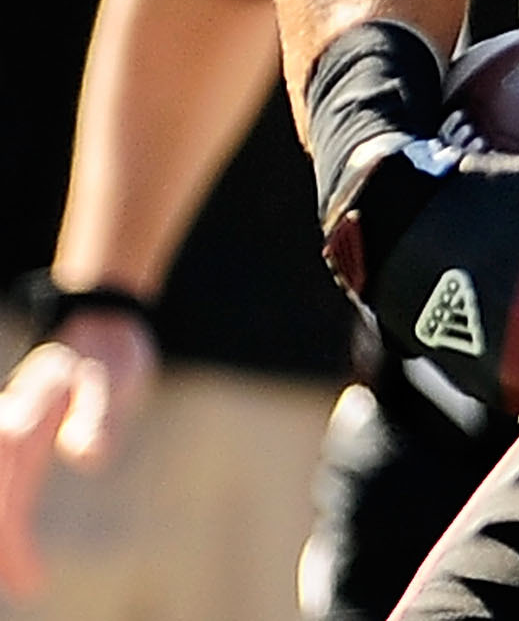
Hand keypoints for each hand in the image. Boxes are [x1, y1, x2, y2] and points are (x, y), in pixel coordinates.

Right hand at [0, 310, 157, 598]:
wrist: (98, 329)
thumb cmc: (107, 355)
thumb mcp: (113, 377)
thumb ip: (101, 417)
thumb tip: (86, 458)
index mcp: (23, 417)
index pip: (3, 471)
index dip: (6, 523)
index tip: (22, 561)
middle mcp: (4, 431)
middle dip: (1, 540)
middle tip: (26, 583)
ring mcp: (5, 441)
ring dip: (3, 542)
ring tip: (26, 582)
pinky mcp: (14, 452)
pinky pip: (6, 498)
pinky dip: (9, 534)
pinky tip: (27, 568)